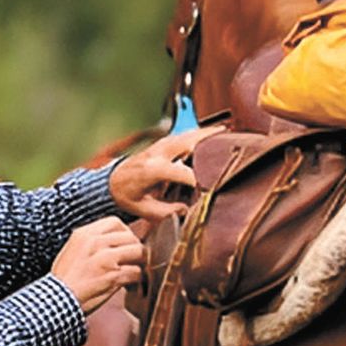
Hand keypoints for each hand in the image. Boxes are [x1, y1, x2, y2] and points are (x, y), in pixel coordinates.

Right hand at [52, 217, 145, 314]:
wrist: (56, 301)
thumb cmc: (63, 281)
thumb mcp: (72, 250)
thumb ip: (91, 241)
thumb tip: (113, 240)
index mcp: (84, 234)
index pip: (115, 222)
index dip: (124, 232)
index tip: (124, 244)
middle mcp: (95, 243)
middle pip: (130, 236)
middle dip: (134, 249)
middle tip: (132, 260)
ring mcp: (105, 259)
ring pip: (137, 251)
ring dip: (138, 263)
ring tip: (132, 271)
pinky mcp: (113, 276)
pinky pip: (136, 272)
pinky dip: (136, 280)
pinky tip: (129, 285)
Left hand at [109, 126, 223, 221]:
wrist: (111, 182)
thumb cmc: (127, 196)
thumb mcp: (144, 210)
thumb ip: (167, 212)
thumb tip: (188, 212)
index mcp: (154, 169)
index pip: (184, 172)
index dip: (202, 180)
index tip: (216, 188)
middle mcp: (159, 153)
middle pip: (190, 142)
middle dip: (211, 141)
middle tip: (235, 141)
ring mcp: (161, 145)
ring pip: (189, 134)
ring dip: (209, 133)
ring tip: (231, 132)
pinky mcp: (164, 144)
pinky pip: (186, 135)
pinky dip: (201, 133)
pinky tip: (217, 132)